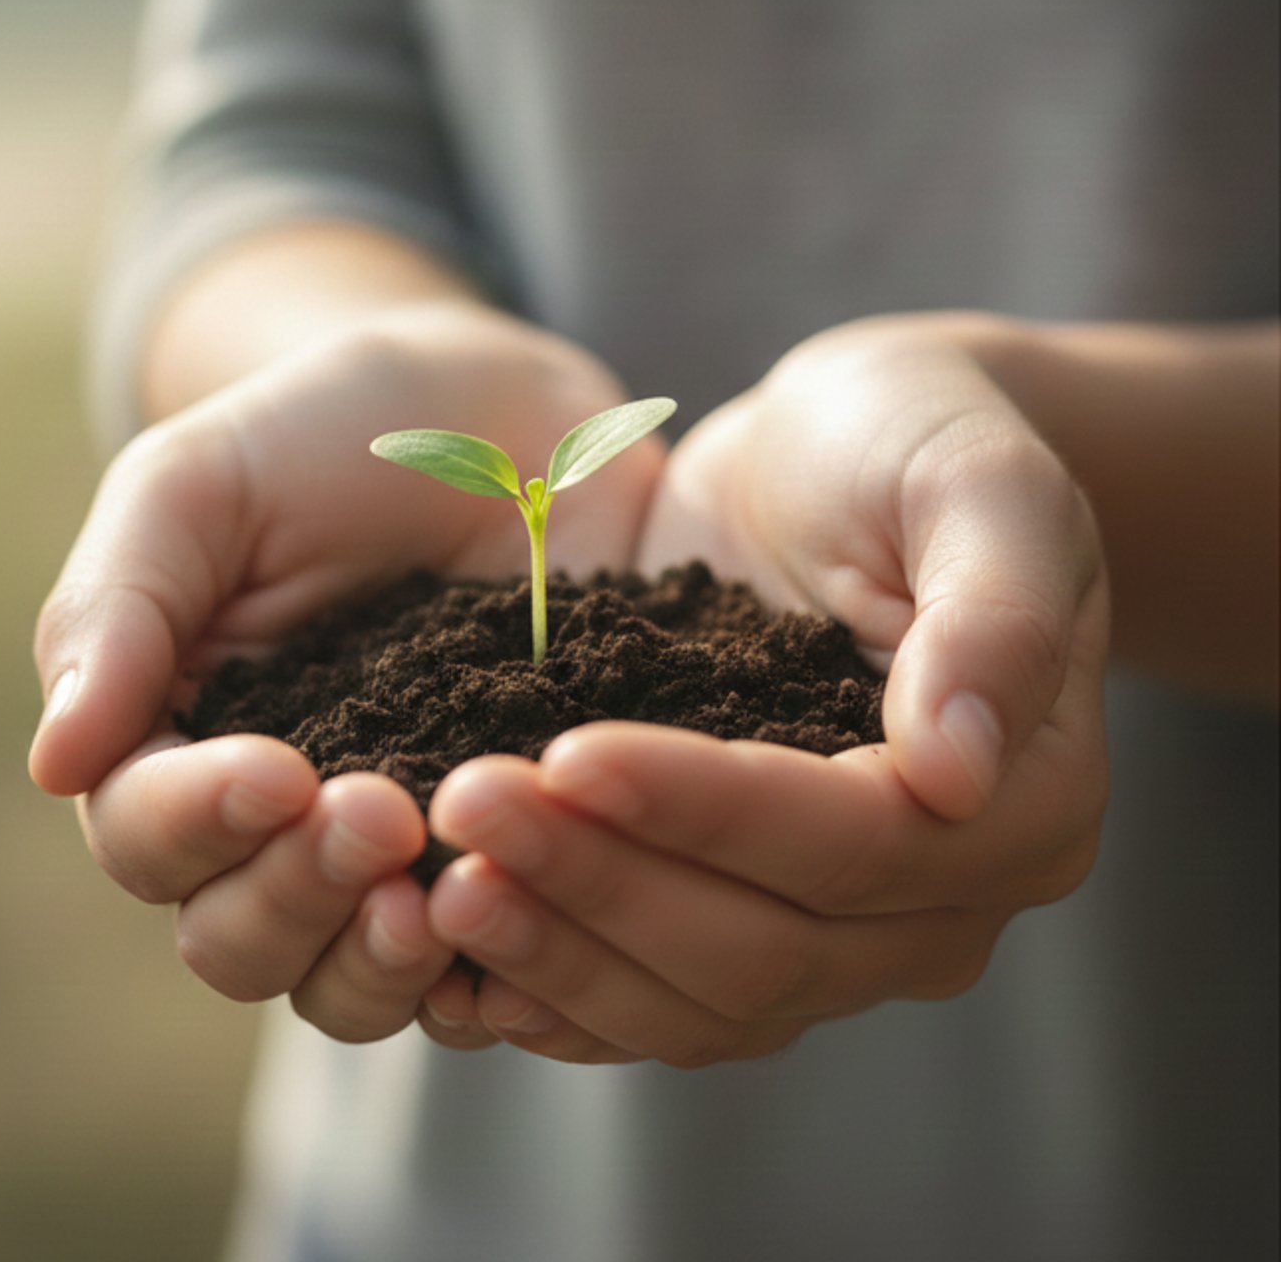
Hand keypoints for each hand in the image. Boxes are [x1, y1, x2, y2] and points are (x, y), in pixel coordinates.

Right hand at [30, 304, 659, 1041]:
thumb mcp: (201, 484)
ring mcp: (391, 862)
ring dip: (380, 964)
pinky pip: (486, 977)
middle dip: (295, 896)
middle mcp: (270, 830)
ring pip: (345, 987)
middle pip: (236, 941)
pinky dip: (497, 979)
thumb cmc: (328, 435)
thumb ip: (118, 608)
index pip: (144, 835)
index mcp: (174, 741)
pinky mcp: (506, 869)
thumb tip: (53, 762)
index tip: (276, 774)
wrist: (511, 423)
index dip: (196, 823)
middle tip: (380, 817)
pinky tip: (532, 923)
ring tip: (441, 895)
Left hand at [417, 314, 1109, 1063]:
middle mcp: (934, 910)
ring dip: (557, 952)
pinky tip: (452, 955)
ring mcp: (833, 944)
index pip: (848, 844)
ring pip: (690, 1005)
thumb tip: (958, 773)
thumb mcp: (976, 482)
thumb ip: (994, 613)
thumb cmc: (908, 446)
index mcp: (1020, 809)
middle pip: (758, 950)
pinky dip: (550, 991)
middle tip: (463, 806)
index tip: (569, 753)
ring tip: (434, 883)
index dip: (704, 809)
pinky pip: (641, 1008)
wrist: (826, 467)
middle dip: (600, 885)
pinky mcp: (733, 929)